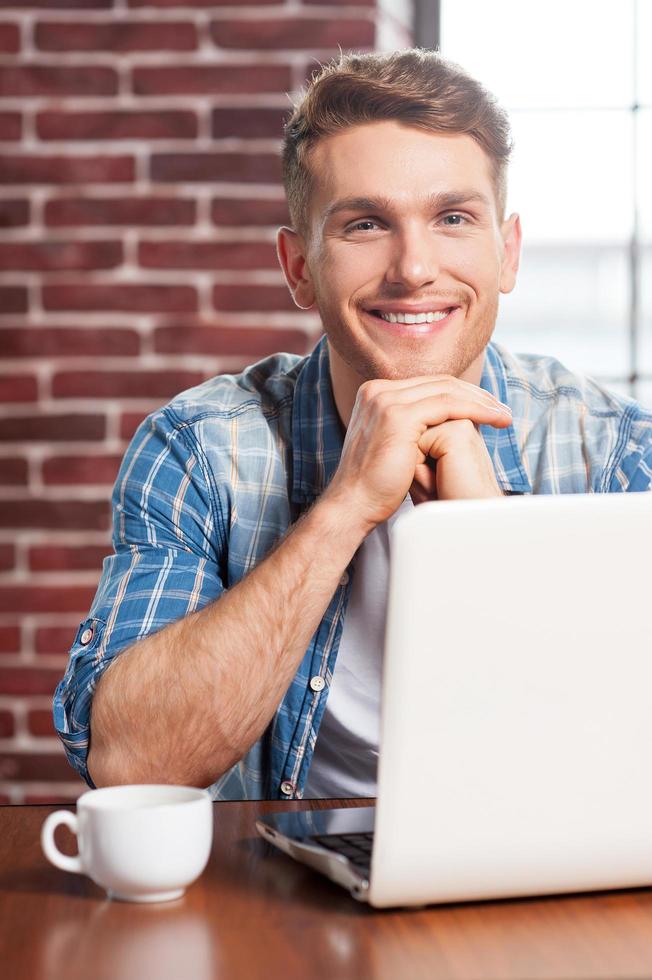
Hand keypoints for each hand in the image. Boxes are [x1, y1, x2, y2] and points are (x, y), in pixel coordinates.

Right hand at [323, 375, 511, 530]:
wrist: (354, 505)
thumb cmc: (376, 485)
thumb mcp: (392, 447)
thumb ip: (411, 429)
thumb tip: (438, 427)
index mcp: (375, 394)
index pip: (428, 385)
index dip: (461, 394)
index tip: (486, 408)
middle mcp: (378, 391)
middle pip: (439, 382)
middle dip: (476, 394)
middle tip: (500, 410)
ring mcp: (386, 400)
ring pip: (447, 390)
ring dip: (481, 402)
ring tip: (503, 417)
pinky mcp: (398, 415)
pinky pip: (448, 405)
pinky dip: (475, 410)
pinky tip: (493, 421)